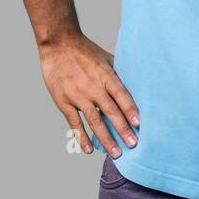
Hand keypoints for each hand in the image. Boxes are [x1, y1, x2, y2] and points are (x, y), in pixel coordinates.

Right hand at [39, 32, 139, 156]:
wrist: (59, 44)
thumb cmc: (86, 51)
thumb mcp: (107, 58)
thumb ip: (120, 73)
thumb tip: (138, 84)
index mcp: (106, 76)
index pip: (122, 96)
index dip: (131, 110)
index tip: (140, 124)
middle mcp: (93, 87)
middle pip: (111, 112)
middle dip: (123, 130)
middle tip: (133, 146)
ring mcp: (77, 96)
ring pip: (94, 121)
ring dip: (106, 139)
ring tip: (115, 153)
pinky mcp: (64, 102)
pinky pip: (74, 123)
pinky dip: (82, 137)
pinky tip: (89, 150)